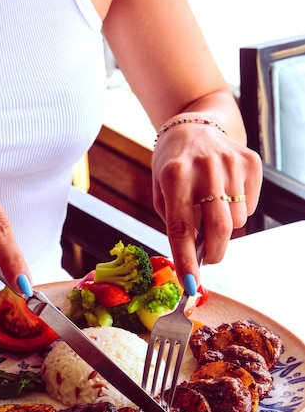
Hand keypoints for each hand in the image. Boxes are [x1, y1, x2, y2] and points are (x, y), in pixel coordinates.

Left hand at [151, 121, 262, 288]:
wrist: (193, 126)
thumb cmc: (172, 167)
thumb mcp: (161, 191)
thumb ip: (175, 222)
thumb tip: (195, 258)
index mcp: (174, 175)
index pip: (181, 227)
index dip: (186, 260)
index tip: (189, 285)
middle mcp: (205, 166)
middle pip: (219, 228)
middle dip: (214, 254)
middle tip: (208, 259)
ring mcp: (231, 162)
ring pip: (238, 221)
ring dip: (225, 228)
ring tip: (211, 209)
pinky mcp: (251, 161)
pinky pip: (250, 206)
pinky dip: (238, 211)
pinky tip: (224, 194)